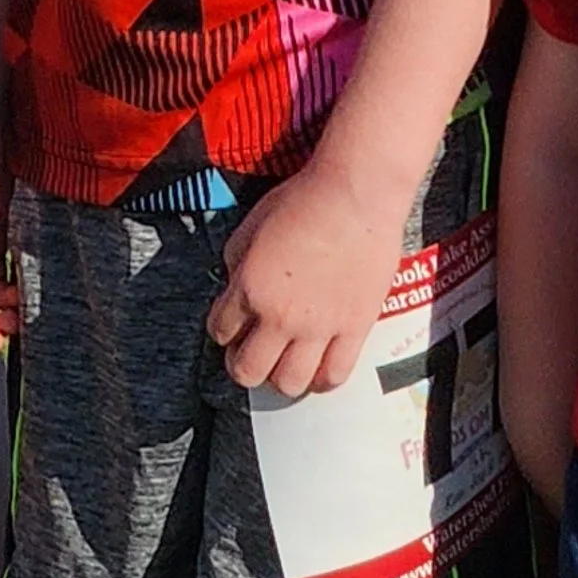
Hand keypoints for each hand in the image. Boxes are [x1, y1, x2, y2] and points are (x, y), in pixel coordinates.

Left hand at [206, 167, 404, 395]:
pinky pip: (334, 374)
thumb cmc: (307, 199)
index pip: (220, 330)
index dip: (222, 329)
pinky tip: (317, 369)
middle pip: (248, 370)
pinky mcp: (355, 328)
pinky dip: (321, 380)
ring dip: (280, 378)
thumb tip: (236, 283)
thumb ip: (238, 261)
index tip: (230, 326)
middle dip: (242, 366)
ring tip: (284, 364)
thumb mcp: (253, 223)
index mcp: (251, 287)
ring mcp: (319, 327)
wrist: (357, 193)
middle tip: (249, 354)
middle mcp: (281, 316)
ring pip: (290, 384)